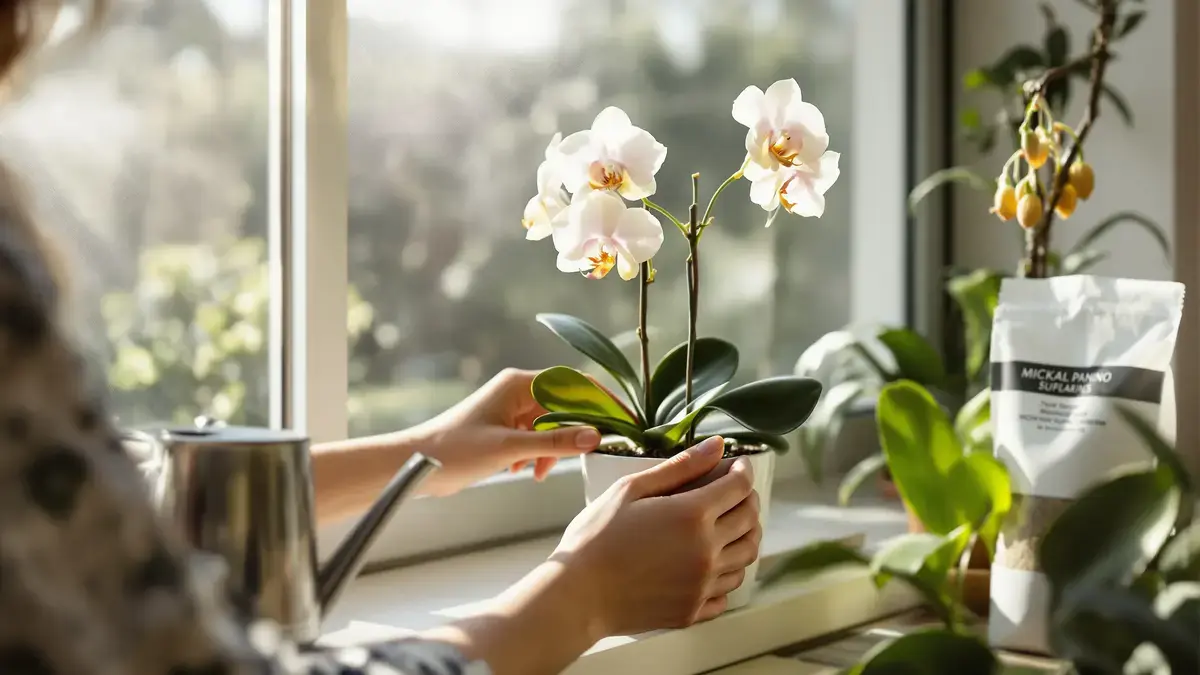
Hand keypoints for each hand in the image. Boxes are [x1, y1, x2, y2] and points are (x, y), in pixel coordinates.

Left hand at [413, 368, 601, 496]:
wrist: (414, 465)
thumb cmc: (453, 450)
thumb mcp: (509, 448)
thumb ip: (554, 442)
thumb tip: (595, 436)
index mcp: (518, 385)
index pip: (572, 383)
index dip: (600, 400)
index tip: (623, 419)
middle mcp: (516, 392)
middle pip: (565, 405)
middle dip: (576, 431)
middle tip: (592, 453)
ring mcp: (510, 411)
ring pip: (550, 425)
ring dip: (552, 449)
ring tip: (538, 471)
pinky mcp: (504, 429)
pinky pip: (535, 438)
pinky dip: (537, 455)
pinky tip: (524, 471)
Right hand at [551, 436, 761, 636]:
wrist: (576, 595)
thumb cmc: (595, 537)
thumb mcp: (630, 490)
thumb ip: (679, 467)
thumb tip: (716, 446)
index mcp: (693, 516)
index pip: (739, 487)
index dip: (743, 470)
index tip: (736, 465)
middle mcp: (707, 551)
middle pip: (751, 520)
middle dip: (748, 499)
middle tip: (734, 491)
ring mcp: (702, 585)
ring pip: (746, 557)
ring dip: (744, 536)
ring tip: (727, 525)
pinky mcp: (693, 611)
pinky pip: (727, 591)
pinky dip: (727, 573)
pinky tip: (711, 563)